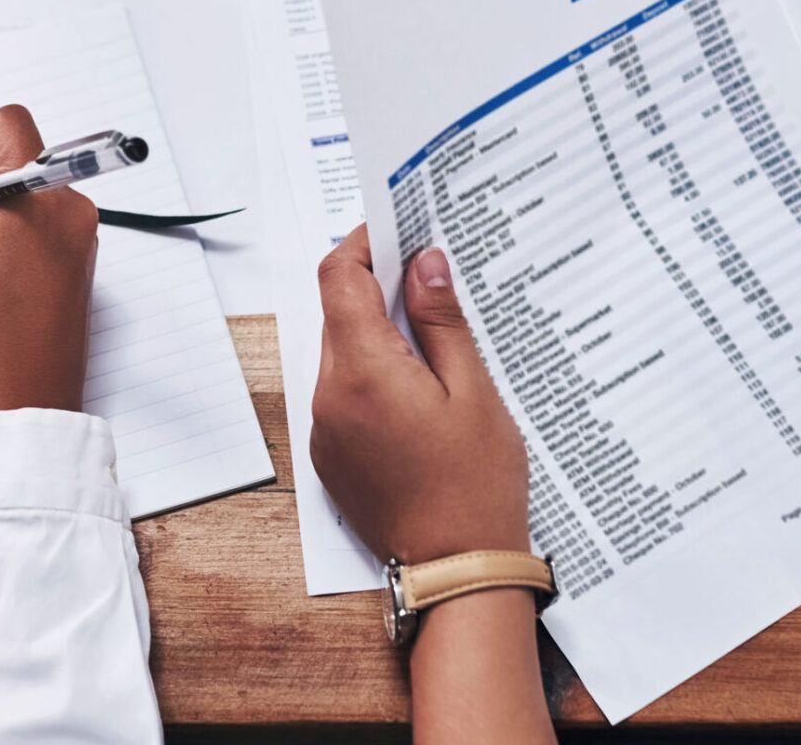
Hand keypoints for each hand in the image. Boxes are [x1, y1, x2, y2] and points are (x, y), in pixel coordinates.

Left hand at [311, 225, 528, 563]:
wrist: (456, 571)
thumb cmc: (475, 486)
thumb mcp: (473, 391)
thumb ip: (440, 320)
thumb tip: (424, 262)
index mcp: (363, 371)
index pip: (339, 278)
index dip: (363, 244)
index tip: (396, 229)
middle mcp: (330, 395)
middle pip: (337, 311)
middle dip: (375, 284)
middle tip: (427, 274)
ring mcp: (325, 426)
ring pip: (340, 349)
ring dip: (375, 329)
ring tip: (431, 331)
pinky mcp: (330, 450)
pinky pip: (342, 388)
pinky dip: (370, 369)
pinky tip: (417, 382)